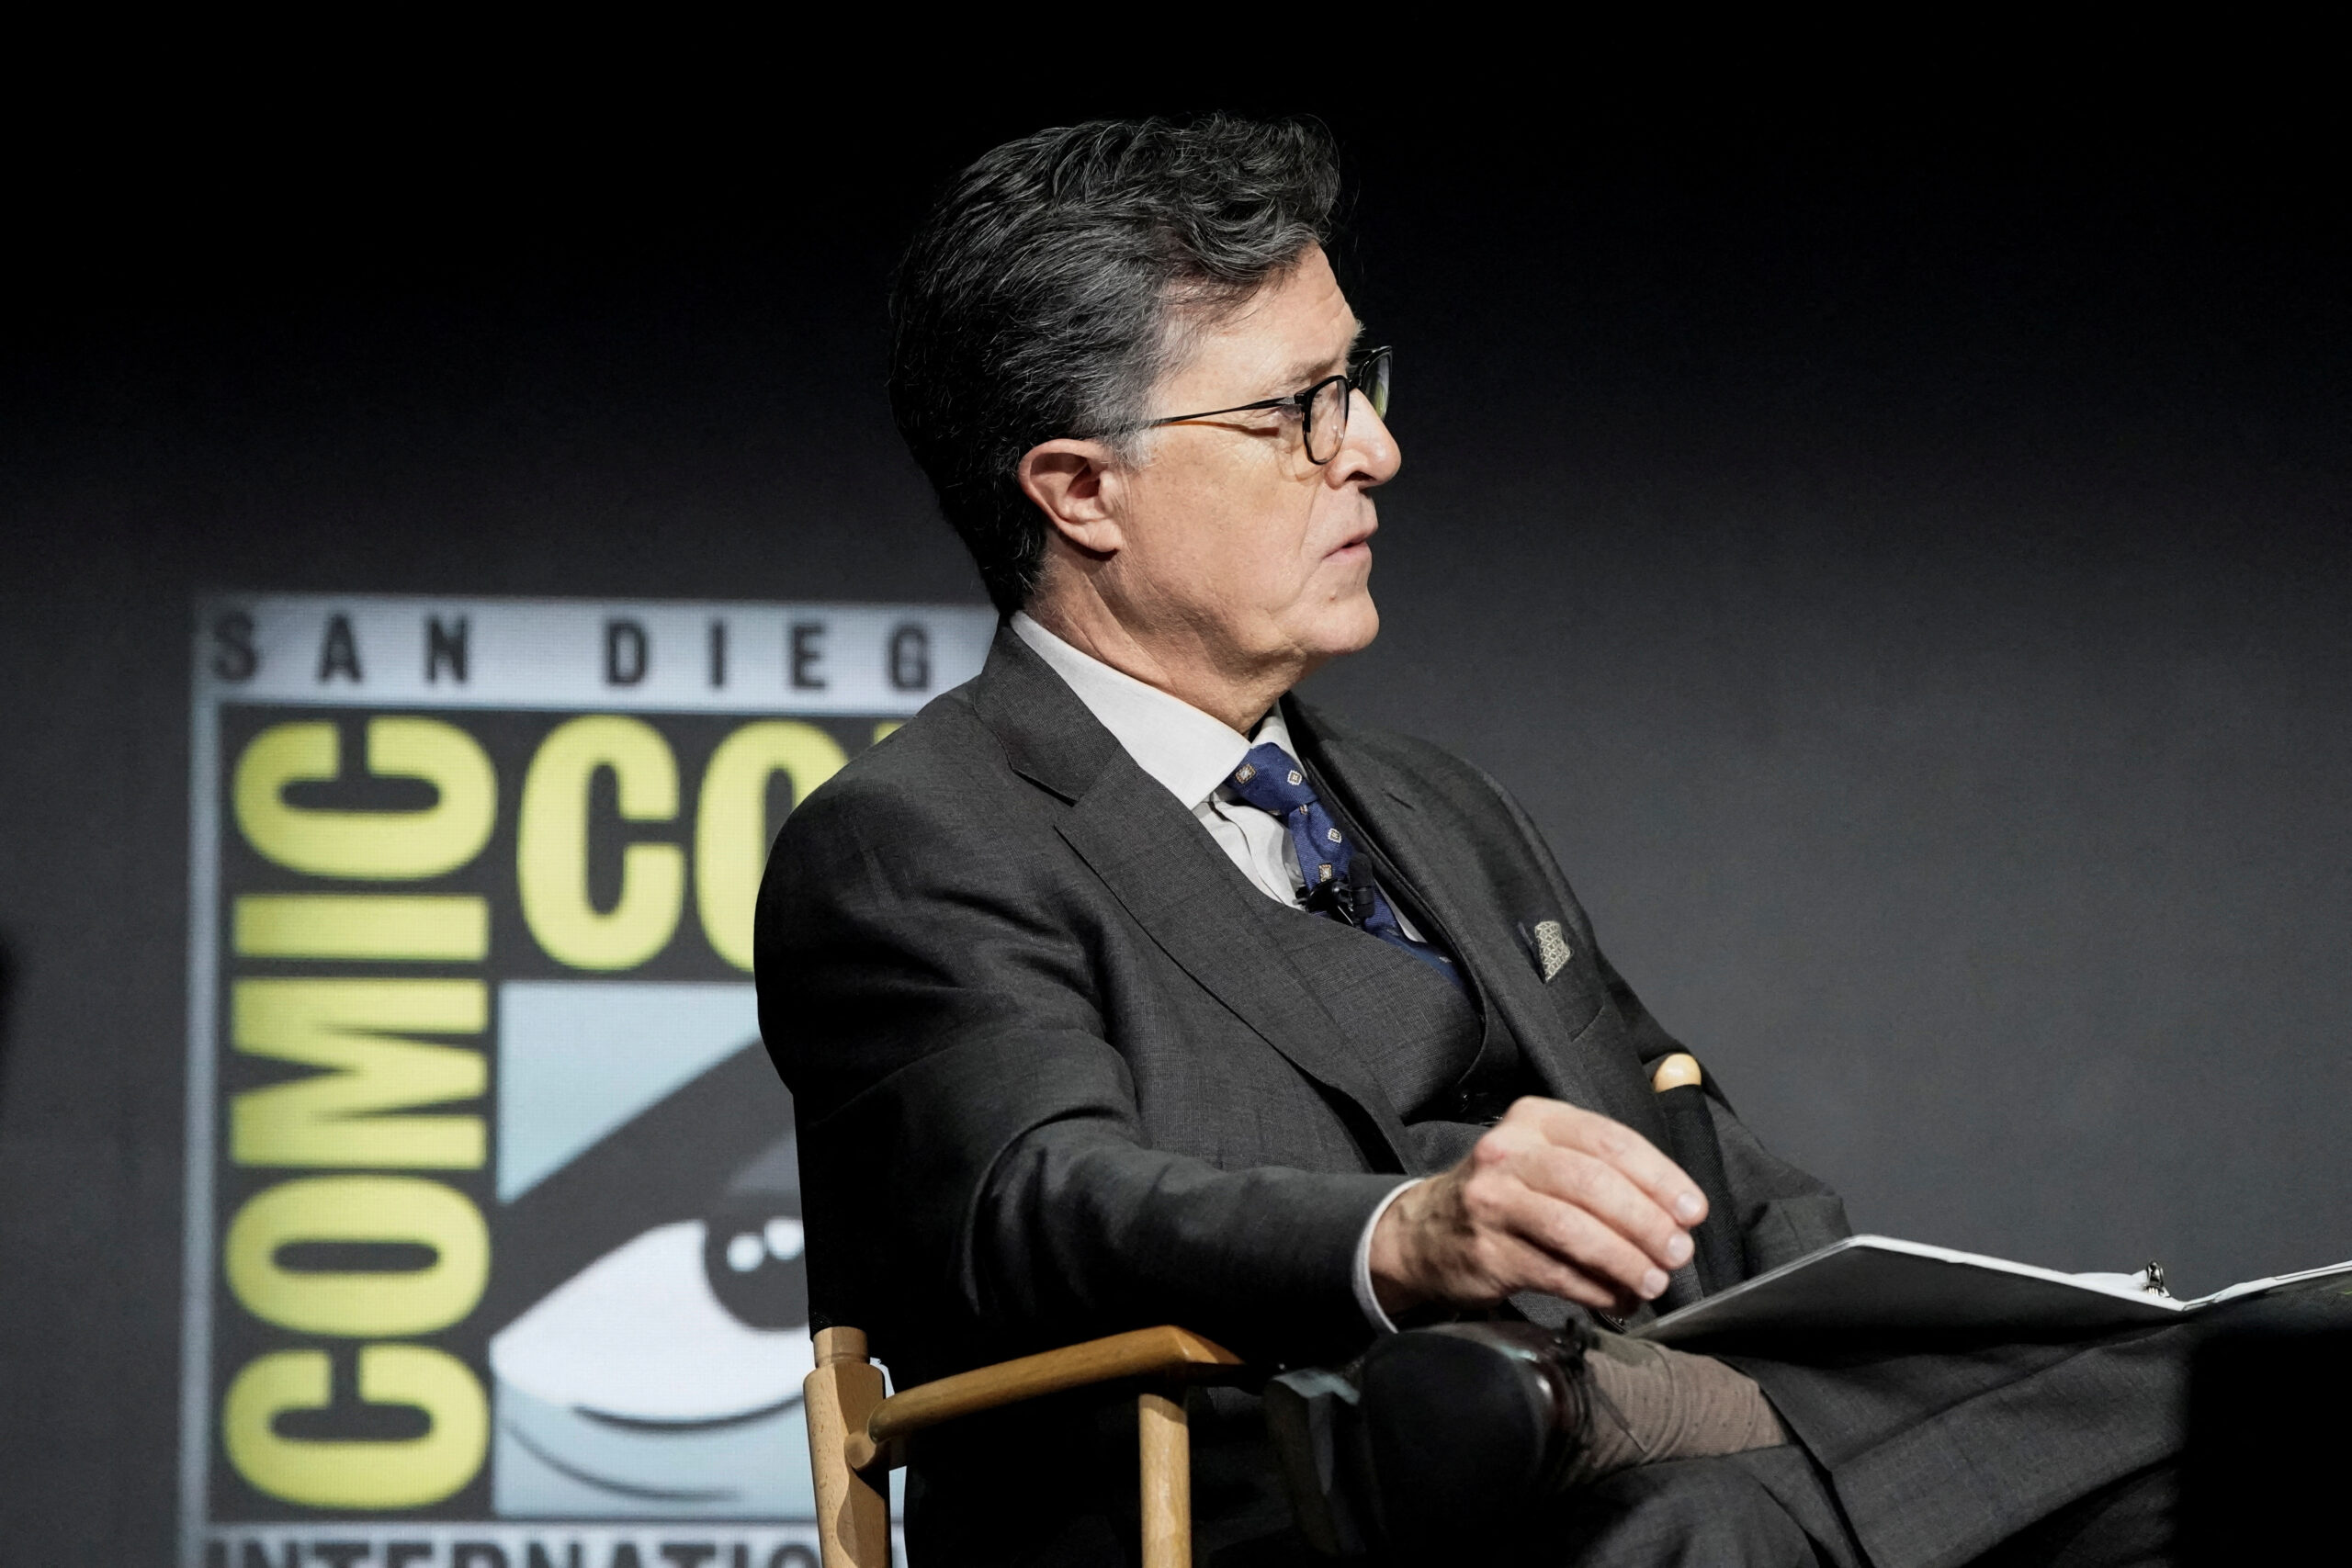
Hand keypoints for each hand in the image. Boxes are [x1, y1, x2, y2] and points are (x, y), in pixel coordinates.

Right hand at [1369, 1096, 1707, 1318]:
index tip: (1693, 1211)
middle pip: (1593, 1183)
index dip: (1660, 1177)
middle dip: (1647, 1222)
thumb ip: (1604, 1174)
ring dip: (1625, 1260)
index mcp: (1535, 1120)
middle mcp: (1509, 1152)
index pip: (1610, 1140)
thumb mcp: (1546, 1160)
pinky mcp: (1486, 1250)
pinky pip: (1554, 1271)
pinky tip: (1616, 1298)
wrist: (1425, 1230)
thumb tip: (1675, 1217)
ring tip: (1653, 1281)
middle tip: (1678, 1251)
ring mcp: (1492, 1201)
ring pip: (1574, 1228)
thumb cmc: (1506, 1194)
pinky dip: (1595, 1289)